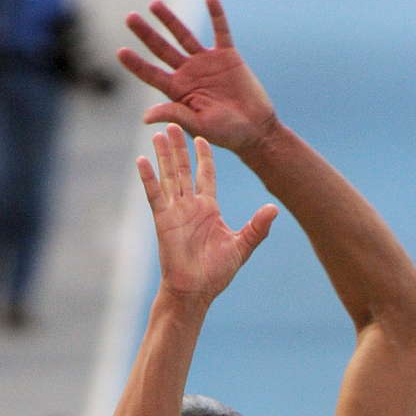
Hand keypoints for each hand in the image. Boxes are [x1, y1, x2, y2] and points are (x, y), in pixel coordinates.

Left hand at [117, 0, 278, 156]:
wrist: (255, 129)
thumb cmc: (226, 134)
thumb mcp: (198, 126)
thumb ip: (174, 115)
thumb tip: (145, 117)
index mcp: (178, 92)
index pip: (151, 74)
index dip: (136, 64)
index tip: (120, 52)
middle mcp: (189, 73)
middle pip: (162, 49)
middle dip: (146, 34)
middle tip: (129, 18)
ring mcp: (207, 62)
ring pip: (184, 35)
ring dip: (169, 20)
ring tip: (154, 4)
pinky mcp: (228, 56)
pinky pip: (221, 30)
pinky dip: (217, 14)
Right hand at [137, 125, 277, 303]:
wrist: (196, 290)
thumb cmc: (217, 272)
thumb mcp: (242, 246)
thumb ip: (257, 227)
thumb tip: (274, 209)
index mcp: (209, 208)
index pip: (206, 175)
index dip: (204, 157)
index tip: (201, 138)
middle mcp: (190, 206)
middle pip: (184, 169)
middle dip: (179, 147)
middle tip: (174, 125)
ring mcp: (175, 211)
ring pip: (169, 176)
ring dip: (163, 155)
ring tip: (157, 134)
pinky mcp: (163, 220)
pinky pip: (154, 195)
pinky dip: (148, 178)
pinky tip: (141, 160)